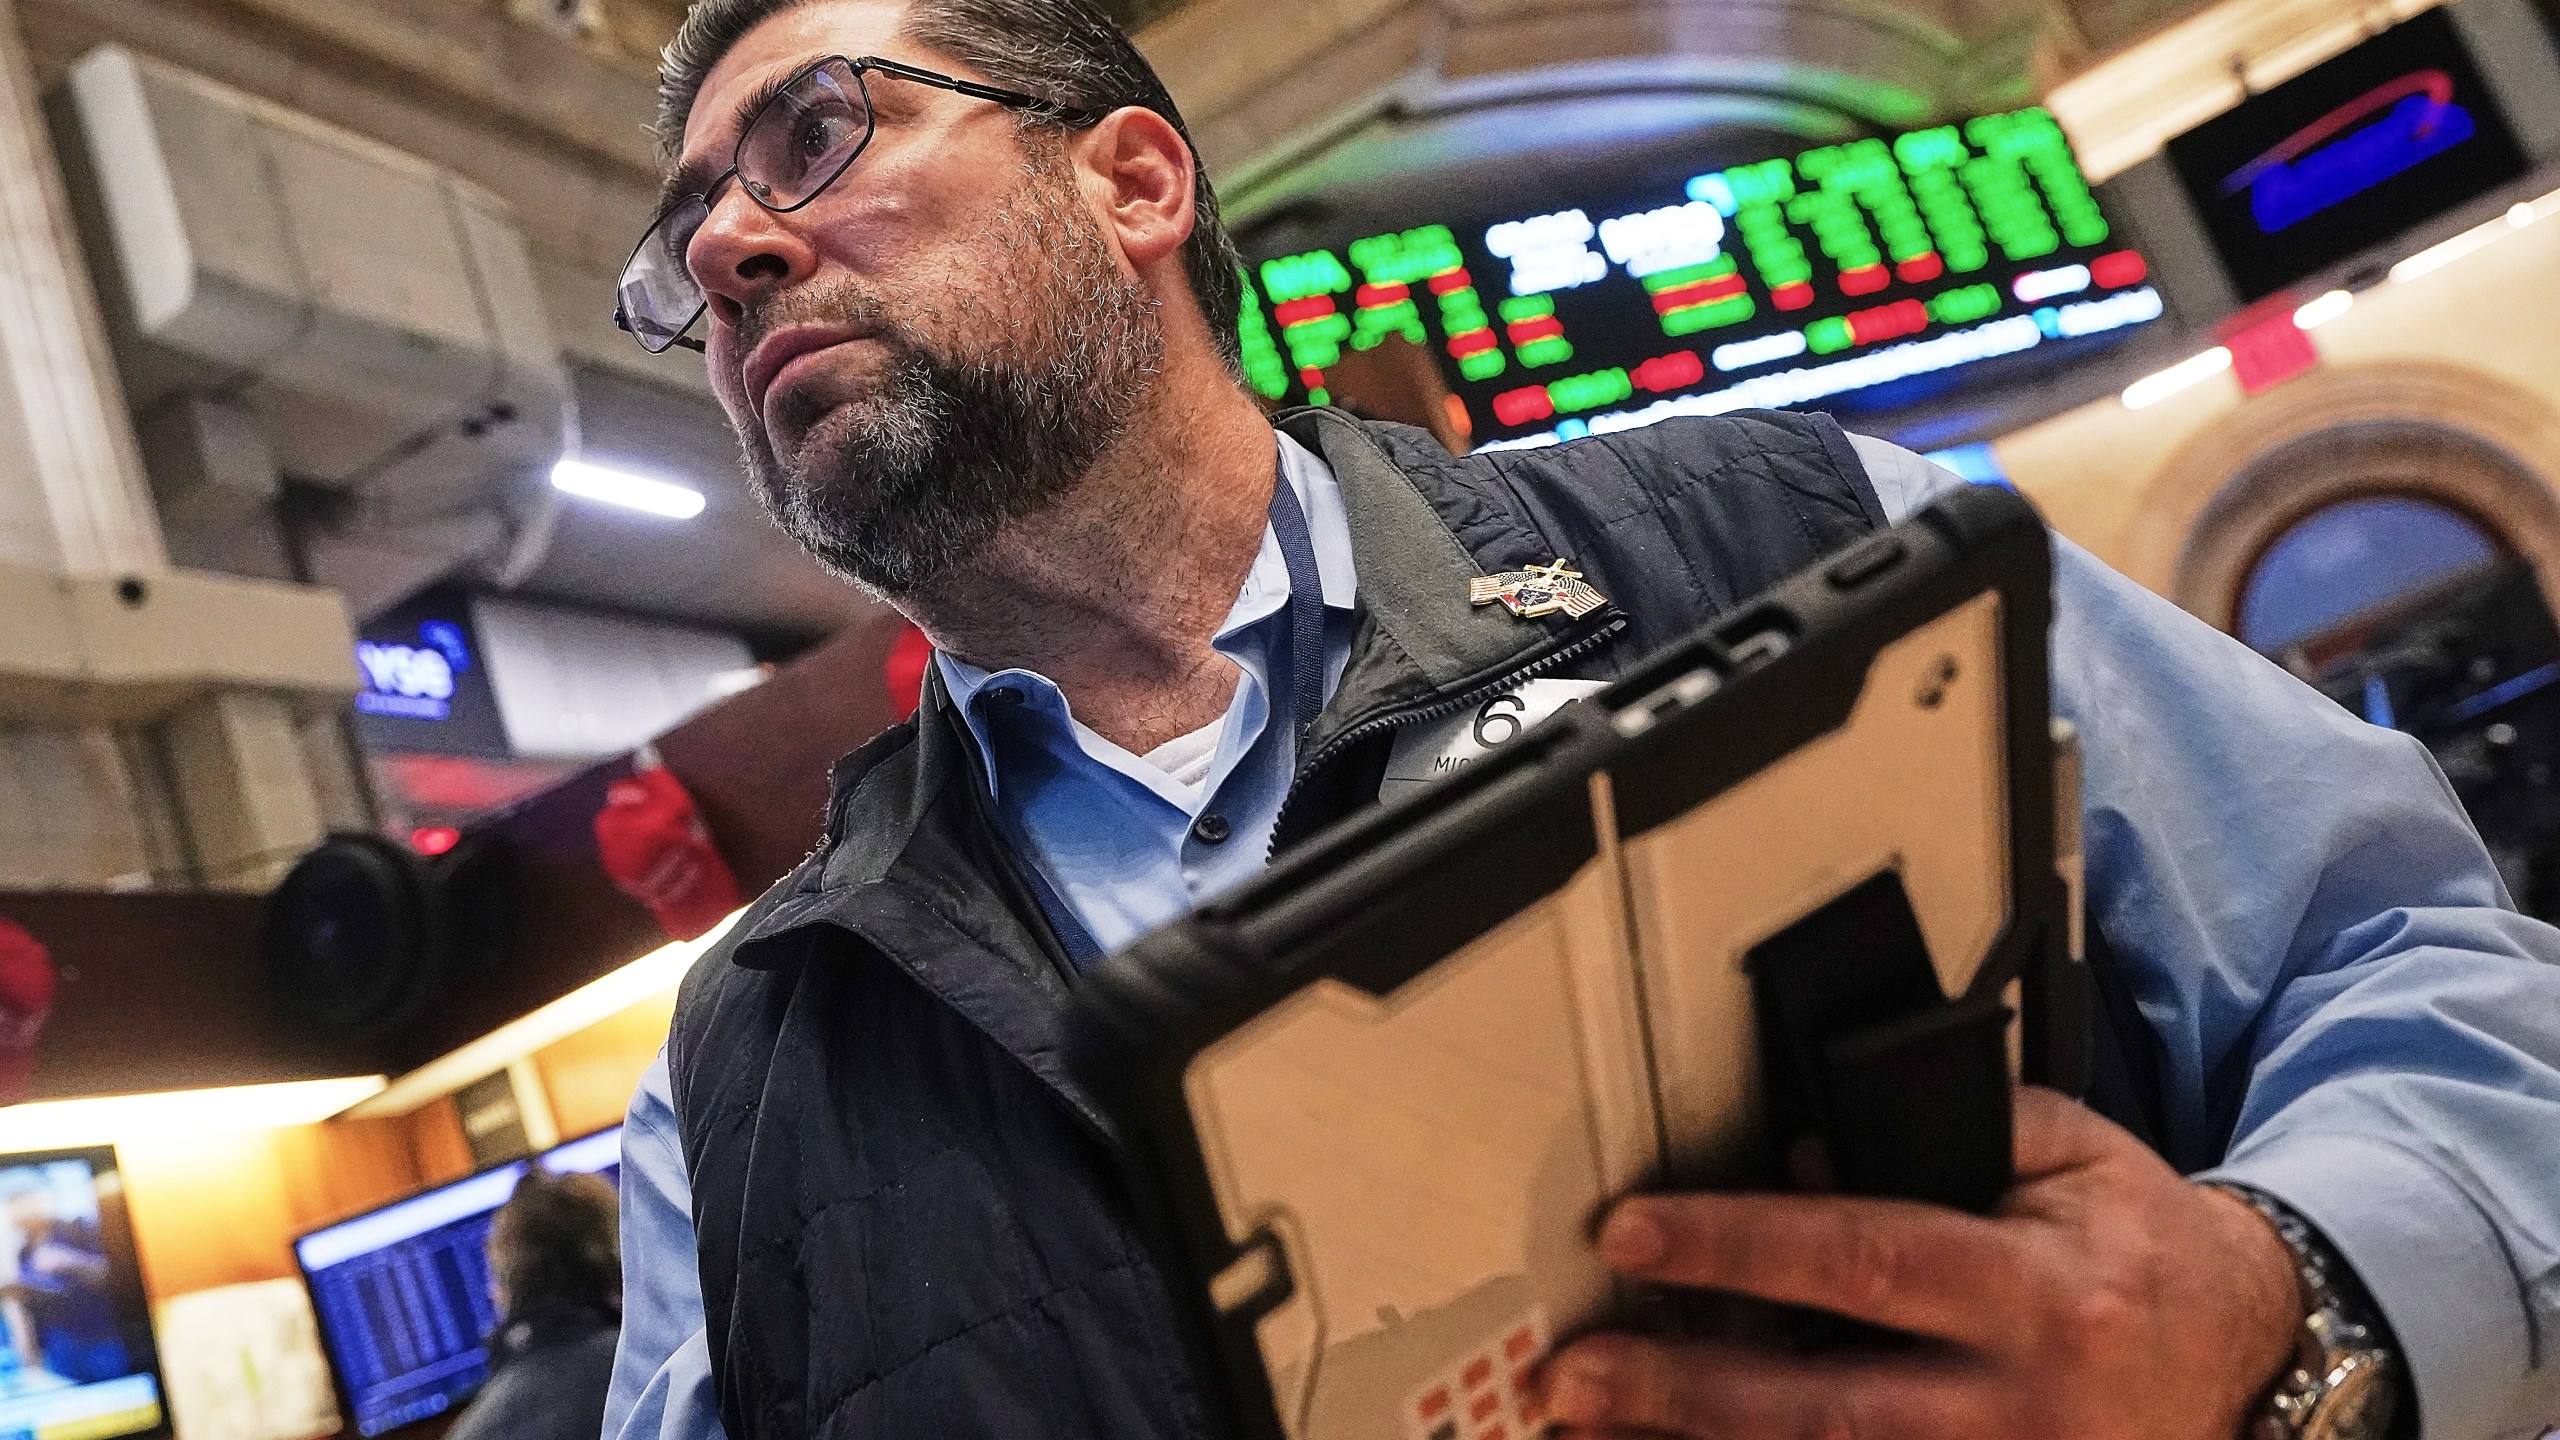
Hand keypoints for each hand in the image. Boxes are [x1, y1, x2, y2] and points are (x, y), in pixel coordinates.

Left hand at [1535, 1087, 2305, 1439]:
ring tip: (1589, 1435)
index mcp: (2039, 1293)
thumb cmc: (2143, 1246)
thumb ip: (1954, 1132)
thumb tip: (1807, 1150)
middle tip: (1572, 1373)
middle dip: (1688, 1396)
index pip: (1866, 1259)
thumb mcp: (2071, 1155)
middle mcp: (2022, 1404)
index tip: (1633, 1235)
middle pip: (1828, 1409)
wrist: (2261, 1356)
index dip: (1741, 1248)